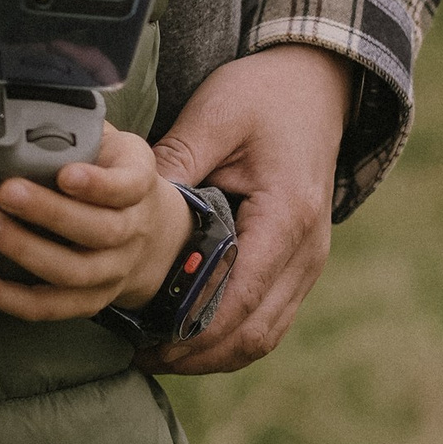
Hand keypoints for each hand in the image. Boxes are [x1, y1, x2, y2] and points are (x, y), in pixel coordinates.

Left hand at [0, 127, 191, 324]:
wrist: (156, 236)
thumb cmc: (117, 179)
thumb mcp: (113, 147)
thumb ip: (82, 130)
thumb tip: (35, 101)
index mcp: (138, 187)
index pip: (127, 187)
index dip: (98, 185)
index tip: (66, 173)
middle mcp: (130, 233)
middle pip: (97, 231)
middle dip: (48, 213)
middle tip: (6, 192)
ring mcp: (110, 273)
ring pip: (72, 273)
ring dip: (24, 250)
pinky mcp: (86, 301)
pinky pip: (45, 306)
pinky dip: (4, 293)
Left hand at [150, 42, 350, 372]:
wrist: (315, 84)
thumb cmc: (263, 96)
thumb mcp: (214, 115)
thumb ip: (176, 163)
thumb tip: (127, 207)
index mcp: (287, 216)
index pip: (240, 298)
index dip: (193, 331)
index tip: (147, 344)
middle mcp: (308, 250)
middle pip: (256, 332)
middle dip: (198, 355)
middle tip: (142, 358)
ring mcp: (310, 261)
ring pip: (266, 334)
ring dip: (215, 353)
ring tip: (159, 356)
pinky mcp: (300, 263)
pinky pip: (270, 317)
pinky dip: (232, 335)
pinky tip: (189, 334)